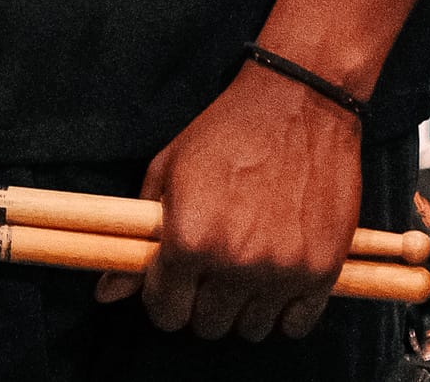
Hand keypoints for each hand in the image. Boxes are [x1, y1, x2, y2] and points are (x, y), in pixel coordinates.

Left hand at [94, 61, 361, 341]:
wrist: (298, 100)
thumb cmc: (227, 130)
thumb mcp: (169, 169)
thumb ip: (137, 236)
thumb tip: (106, 294)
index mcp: (189, 238)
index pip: (166, 313)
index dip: (165, 298)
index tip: (175, 282)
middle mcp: (235, 263)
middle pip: (209, 326)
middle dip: (204, 301)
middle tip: (213, 268)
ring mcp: (282, 269)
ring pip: (252, 329)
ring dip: (245, 306)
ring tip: (248, 266)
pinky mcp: (323, 269)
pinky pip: (296, 325)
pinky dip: (286, 309)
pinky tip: (278, 275)